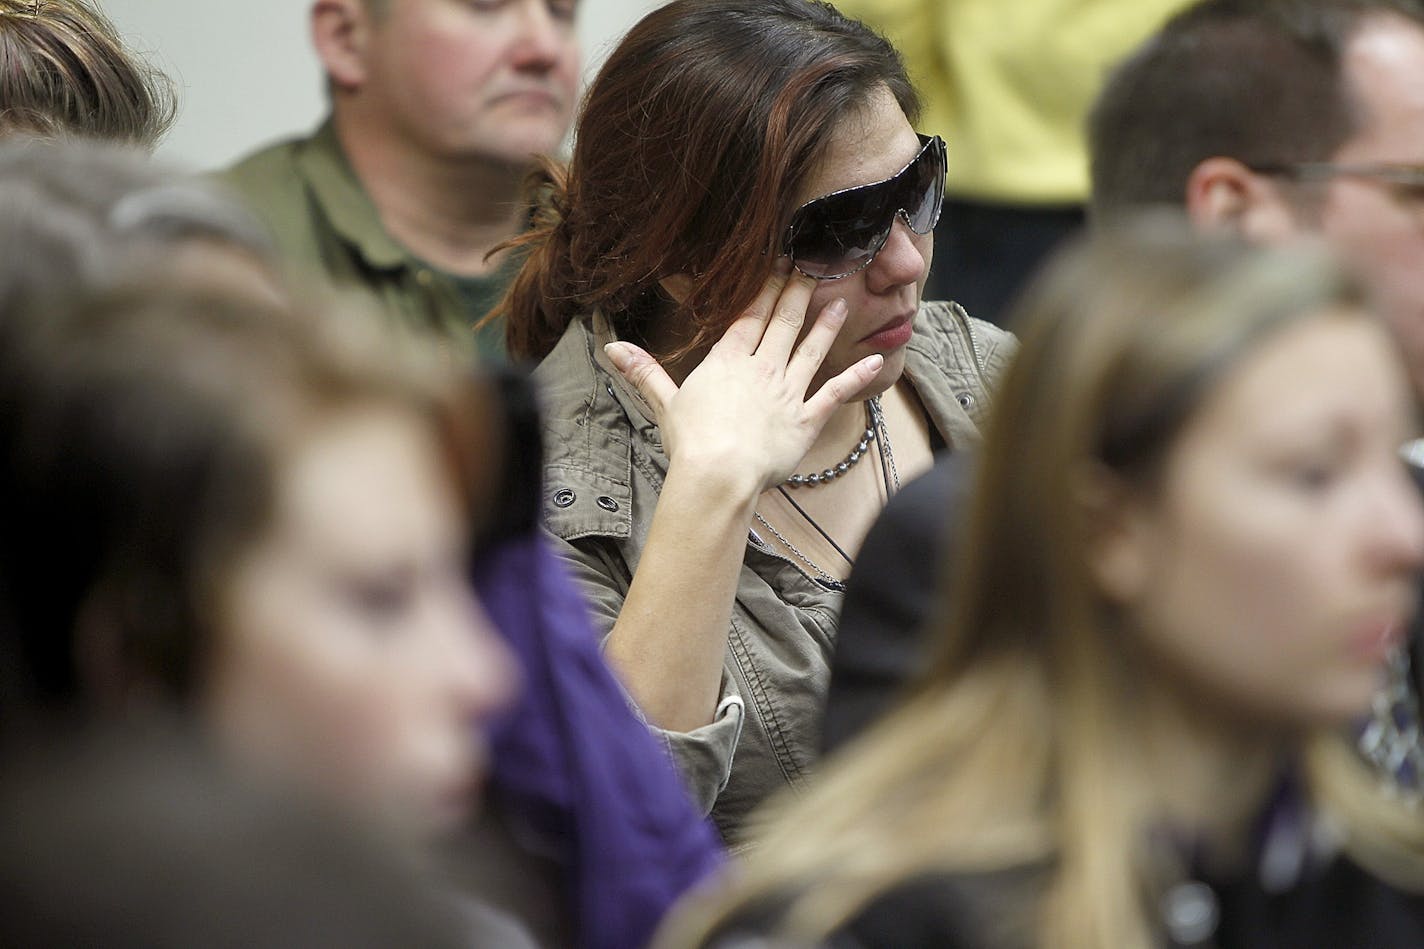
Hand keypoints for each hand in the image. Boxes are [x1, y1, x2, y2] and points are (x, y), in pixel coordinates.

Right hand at [603, 267, 884, 492]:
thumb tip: (611, 348)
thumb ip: (644, 371)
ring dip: (825, 325)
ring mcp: (787, 393)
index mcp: (728, 362)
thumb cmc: (691, 441)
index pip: (749, 316)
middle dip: (798, 292)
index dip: (766, 288)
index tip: (779, 262)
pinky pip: (834, 393)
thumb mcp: (663, 402)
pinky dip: (856, 377)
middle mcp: (761, 369)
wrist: (719, 473)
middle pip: (782, 324)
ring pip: (810, 350)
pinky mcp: (806, 420)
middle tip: (814, 265)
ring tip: (840, 301)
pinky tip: (876, 360)